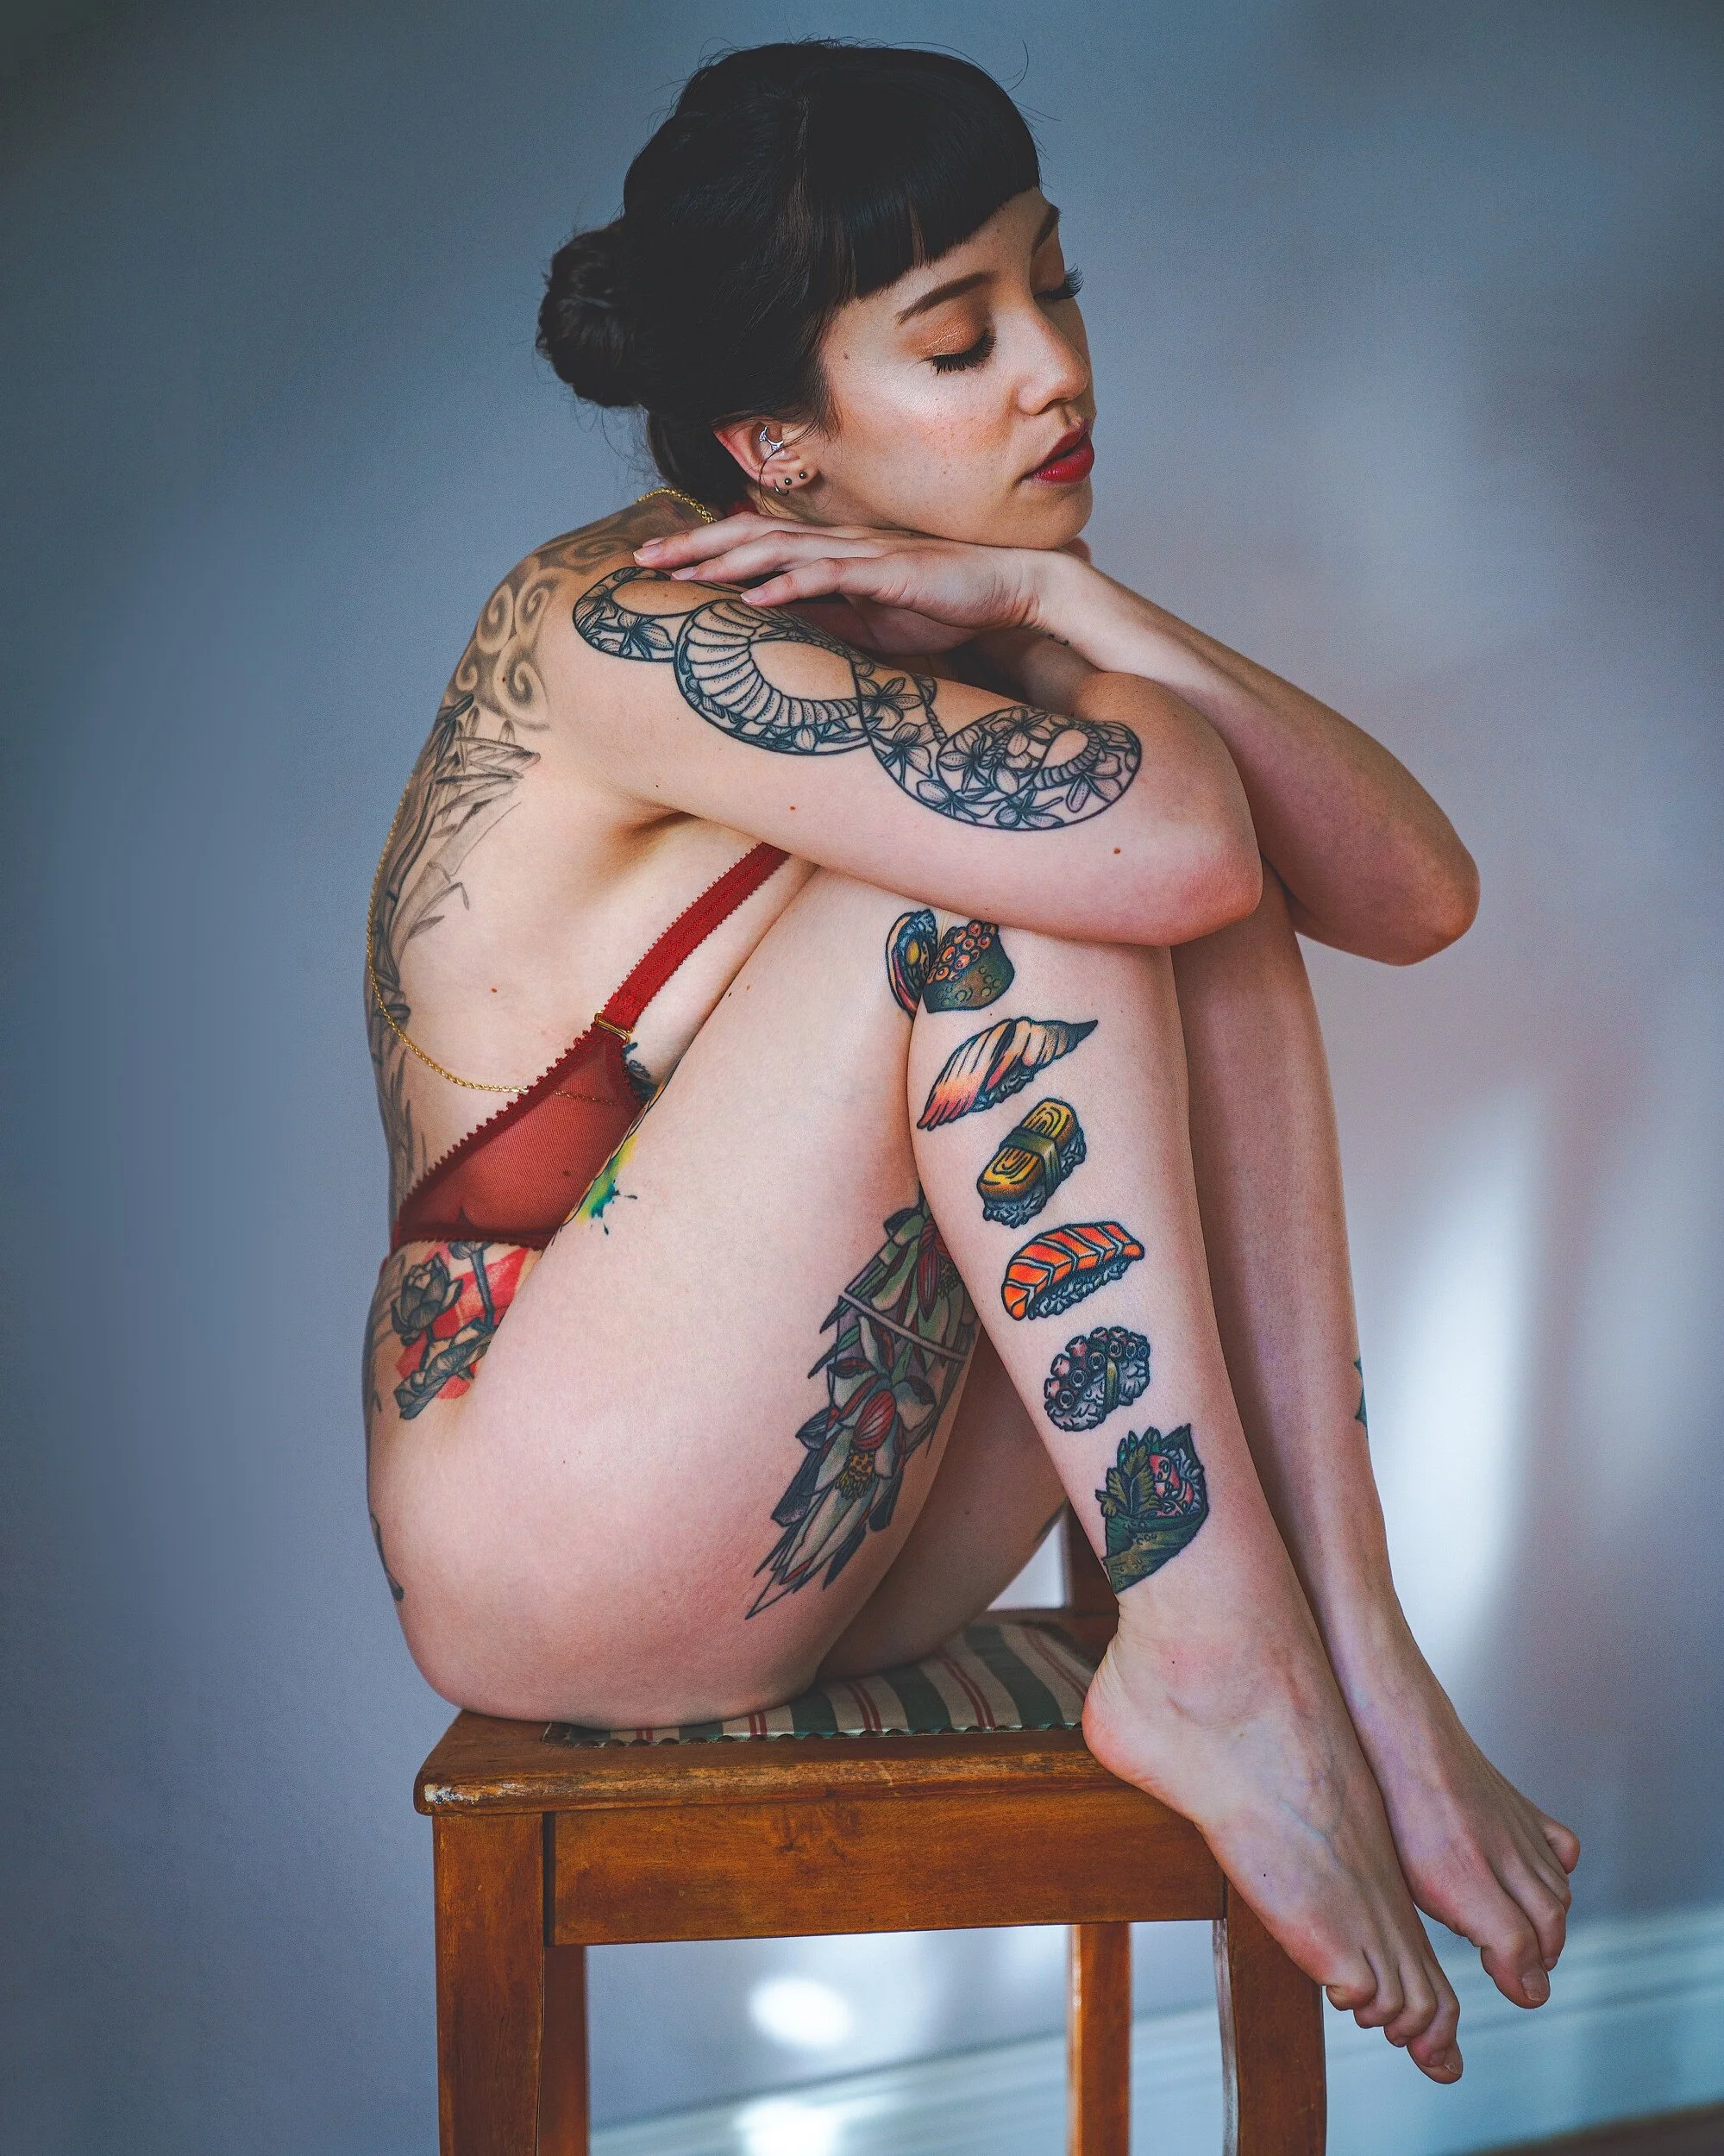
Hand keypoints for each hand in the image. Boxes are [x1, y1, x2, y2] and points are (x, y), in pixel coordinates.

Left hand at [633, 513, 1058, 656]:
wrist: (1005, 591)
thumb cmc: (940, 607)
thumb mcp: (868, 623)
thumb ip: (823, 620)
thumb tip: (775, 630)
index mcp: (829, 555)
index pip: (753, 545)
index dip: (703, 551)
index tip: (656, 565)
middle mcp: (836, 544)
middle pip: (749, 536)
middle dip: (693, 546)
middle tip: (642, 559)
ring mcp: (859, 554)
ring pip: (778, 549)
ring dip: (726, 561)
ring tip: (682, 573)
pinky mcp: (885, 572)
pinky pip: (827, 576)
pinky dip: (786, 586)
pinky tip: (752, 598)